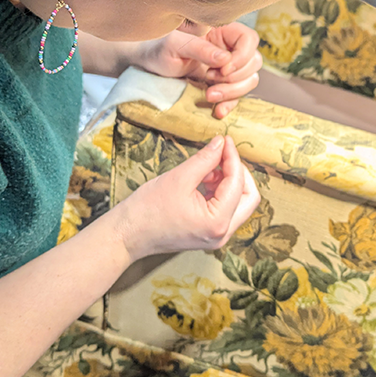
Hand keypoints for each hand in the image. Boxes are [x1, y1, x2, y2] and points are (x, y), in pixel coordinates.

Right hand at [110, 135, 259, 261]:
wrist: (127, 235)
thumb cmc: (147, 210)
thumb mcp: (179, 178)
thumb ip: (205, 159)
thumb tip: (221, 143)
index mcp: (217, 222)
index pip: (237, 184)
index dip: (233, 158)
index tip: (225, 140)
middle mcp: (222, 234)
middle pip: (248, 197)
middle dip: (238, 172)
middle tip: (223, 154)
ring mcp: (217, 236)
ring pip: (238, 203)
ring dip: (229, 181)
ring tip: (207, 168)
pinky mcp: (209, 233)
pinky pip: (225, 210)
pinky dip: (219, 192)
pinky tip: (203, 180)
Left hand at [133, 23, 263, 118]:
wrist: (148, 63)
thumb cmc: (159, 47)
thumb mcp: (176, 44)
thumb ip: (200, 49)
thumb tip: (225, 59)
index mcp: (222, 31)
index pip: (249, 39)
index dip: (242, 56)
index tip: (222, 68)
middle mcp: (229, 48)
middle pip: (253, 62)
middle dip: (235, 77)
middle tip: (210, 79)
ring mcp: (227, 68)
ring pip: (249, 80)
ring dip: (233, 92)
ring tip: (208, 95)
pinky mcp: (220, 85)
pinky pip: (236, 96)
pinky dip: (230, 104)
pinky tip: (217, 110)